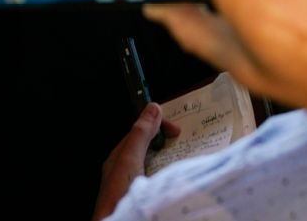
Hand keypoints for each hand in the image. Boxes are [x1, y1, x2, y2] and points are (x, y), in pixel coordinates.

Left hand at [93, 104, 180, 219]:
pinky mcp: (143, 199)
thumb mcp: (130, 159)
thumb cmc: (120, 195)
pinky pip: (158, 183)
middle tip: (184, 144)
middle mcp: (125, 171)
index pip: (139, 132)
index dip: (158, 126)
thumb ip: (140, 135)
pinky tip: (178, 182)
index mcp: (119, 158)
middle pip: (148, 150)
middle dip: (166, 144)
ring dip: (170, 162)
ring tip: (187, 162)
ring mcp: (134, 187)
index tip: (177, 131)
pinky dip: (169, 179)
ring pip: (155, 167)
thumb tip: (153, 108)